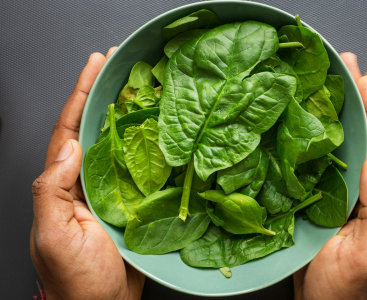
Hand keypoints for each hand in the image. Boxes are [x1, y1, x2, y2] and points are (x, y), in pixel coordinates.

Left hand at [30, 48, 144, 299]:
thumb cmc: (76, 279)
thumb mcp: (53, 236)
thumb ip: (52, 191)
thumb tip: (68, 148)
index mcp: (64, 183)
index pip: (69, 129)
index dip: (81, 95)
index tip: (96, 65)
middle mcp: (87, 180)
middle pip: (95, 128)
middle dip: (105, 94)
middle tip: (122, 65)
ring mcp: (111, 189)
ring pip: (120, 143)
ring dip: (130, 114)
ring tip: (144, 87)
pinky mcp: (133, 201)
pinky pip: (141, 166)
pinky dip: (150, 145)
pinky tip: (162, 130)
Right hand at [294, 53, 366, 299]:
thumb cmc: (348, 291)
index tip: (363, 78)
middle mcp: (361, 189)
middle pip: (360, 135)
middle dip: (353, 99)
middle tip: (341, 66)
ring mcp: (338, 194)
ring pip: (336, 145)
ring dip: (330, 114)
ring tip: (320, 84)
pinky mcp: (315, 200)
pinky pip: (313, 163)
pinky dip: (307, 140)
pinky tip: (296, 125)